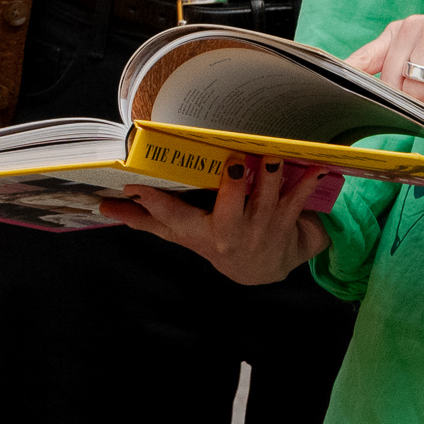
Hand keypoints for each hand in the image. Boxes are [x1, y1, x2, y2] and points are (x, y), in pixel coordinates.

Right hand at [105, 155, 340, 287]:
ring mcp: (259, 230)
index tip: (135, 186)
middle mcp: (228, 235)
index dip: (154, 204)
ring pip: (266, 201)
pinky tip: (318, 166)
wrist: (261, 268)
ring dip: (272, 178)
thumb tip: (105, 208)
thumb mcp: (181, 234)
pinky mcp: (285, 223)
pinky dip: (309, 183)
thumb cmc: (215, 241)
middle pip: (229, 211)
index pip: (172, 218)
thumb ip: (146, 220)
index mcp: (198, 234)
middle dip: (233, 188)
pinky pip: (298, 200)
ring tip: (272, 155)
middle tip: (235, 163)